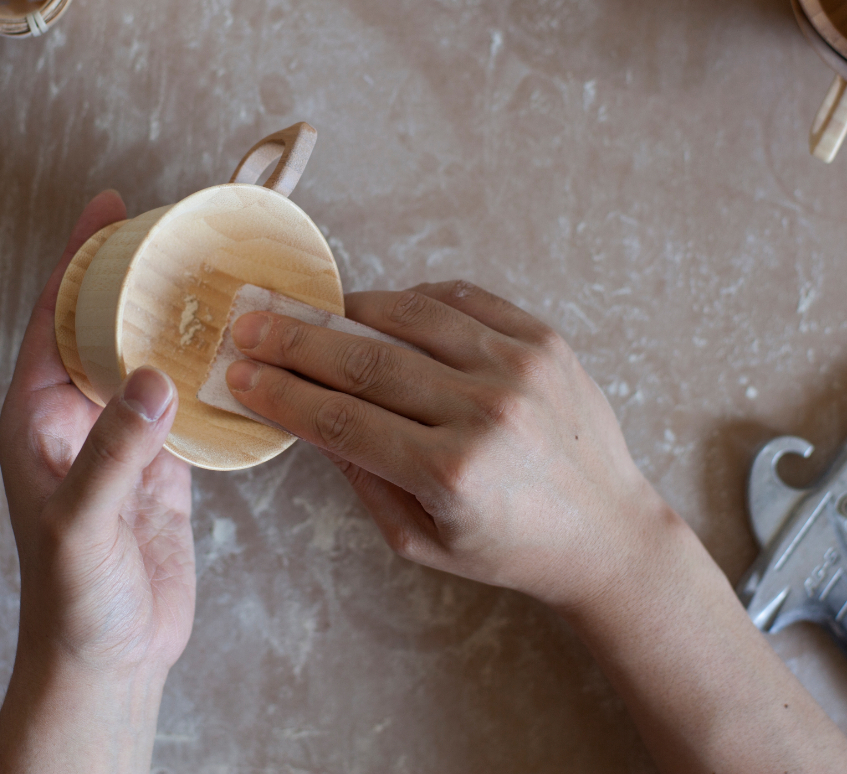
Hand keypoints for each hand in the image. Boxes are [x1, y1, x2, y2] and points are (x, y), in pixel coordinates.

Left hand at [0, 190, 194, 773]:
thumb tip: (153, 377)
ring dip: (176, 317)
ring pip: (147, 355)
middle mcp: (77, 415)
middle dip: (132, 273)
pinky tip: (240, 347)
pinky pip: (186, 398)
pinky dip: (209, 369)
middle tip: (174, 225)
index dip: (77, 258)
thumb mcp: (82, 520)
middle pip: (102, 323)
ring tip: (215, 271)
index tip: (107, 206)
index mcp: (37, 415)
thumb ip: (115, 450)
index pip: (53, 316)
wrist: (108, 658)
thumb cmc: (70, 599)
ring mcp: (123, 437)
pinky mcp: (164, 462)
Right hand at [223, 279, 663, 609]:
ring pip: (410, 316)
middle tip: (250, 324)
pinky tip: (383, 310)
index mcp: (450, 472)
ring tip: (311, 313)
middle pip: (365, 361)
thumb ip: (360, 478)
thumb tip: (306, 417)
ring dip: (350, 311)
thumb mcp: (420, 538)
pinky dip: (415, 299)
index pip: (341, 419)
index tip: (239, 374)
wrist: (607, 532)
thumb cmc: (509, 547)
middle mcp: (484, 412)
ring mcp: (518, 369)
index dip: (281, 393)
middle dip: (295, 341)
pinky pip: (463, 299)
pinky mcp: (544, 341)